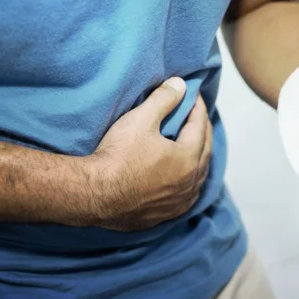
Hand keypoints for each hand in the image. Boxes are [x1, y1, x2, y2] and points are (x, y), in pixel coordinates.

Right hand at [86, 78, 212, 230]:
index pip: (200, 126)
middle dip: (203, 130)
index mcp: (188, 157)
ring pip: (199, 176)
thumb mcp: (140, 120)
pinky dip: (190, 183)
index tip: (194, 95)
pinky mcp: (167, 214)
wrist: (93, 194)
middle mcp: (190, 182)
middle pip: (205, 151)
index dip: (197, 108)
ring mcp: (180, 201)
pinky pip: (187, 196)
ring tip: (196, 145)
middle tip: (197, 116)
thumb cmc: (117, 155)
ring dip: (200, 158)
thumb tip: (181, 84)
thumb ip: (163, 100)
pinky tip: (186, 180)